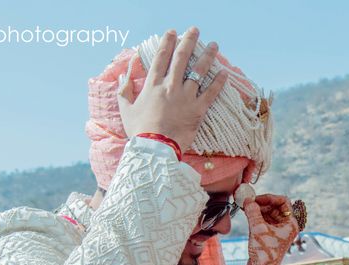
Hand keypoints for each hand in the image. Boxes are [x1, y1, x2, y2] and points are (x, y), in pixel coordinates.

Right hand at [118, 28, 228, 150]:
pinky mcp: (198, 110)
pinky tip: (224, 72)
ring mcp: (185, 97)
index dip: (167, 42)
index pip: (160, 57)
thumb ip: (125, 90)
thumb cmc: (139, 131)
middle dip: (189, 41)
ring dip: (207, 56)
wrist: (155, 150)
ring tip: (214, 45)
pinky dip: (219, 82)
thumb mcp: (126, 109)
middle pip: (181, 58)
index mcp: (152, 85)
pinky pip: (211, 93)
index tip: (172, 32)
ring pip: (199, 71)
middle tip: (194, 30)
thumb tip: (124, 74)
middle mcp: (170, 86)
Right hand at [244, 194, 297, 264]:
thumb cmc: (265, 253)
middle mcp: (286, 226)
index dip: (269, 197)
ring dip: (257, 209)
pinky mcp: (268, 236)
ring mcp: (277, 231)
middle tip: (248, 201)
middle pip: (274, 207)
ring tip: (245, 207)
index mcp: (290, 224)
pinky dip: (255, 216)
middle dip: (261, 203)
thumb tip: (247, 200)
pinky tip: (246, 213)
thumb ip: (253, 212)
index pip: (283, 201)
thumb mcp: (258, 228)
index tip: (256, 199)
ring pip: (268, 213)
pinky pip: (263, 221)